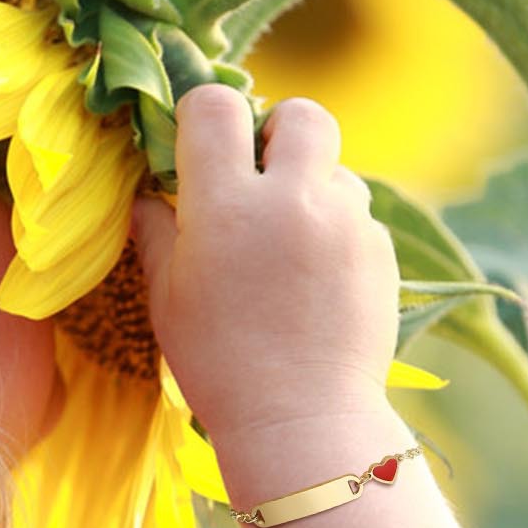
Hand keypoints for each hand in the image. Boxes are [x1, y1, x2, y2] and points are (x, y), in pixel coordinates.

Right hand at [128, 86, 399, 441]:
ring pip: (335, 168)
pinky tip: (316, 281)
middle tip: (260, 176)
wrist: (302, 421)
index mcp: (226, 206)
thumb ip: (157, 233)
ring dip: (311, 187)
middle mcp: (293, 199)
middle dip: (278, 131)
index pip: (216, 107)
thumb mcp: (168, 299)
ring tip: (289, 243)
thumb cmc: (218, 364)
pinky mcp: (381, 251)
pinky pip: (357, 215)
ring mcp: (345, 223)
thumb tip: (146, 196)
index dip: (204, 116)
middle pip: (301, 114)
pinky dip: (336, 232)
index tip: (198, 146)